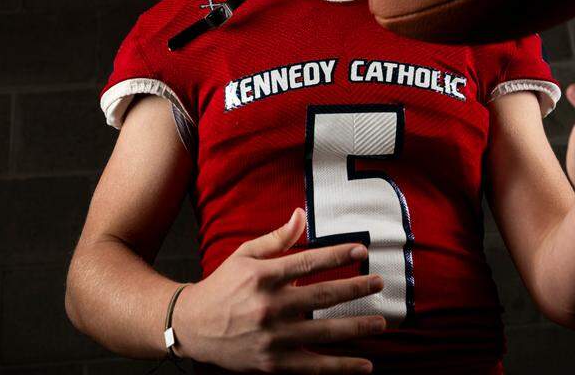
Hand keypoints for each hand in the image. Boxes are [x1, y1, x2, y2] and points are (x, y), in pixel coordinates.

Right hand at [173, 207, 385, 373]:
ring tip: (382, 321)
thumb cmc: (222, 286)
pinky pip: (315, 367)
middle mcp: (270, 307)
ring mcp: (273, 338)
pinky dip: (341, 368)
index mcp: (263, 276)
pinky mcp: (275, 363)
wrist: (192, 327)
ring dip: (357, 327)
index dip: (338, 254)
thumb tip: (302, 214)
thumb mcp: (244, 255)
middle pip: (323, 297)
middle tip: (379, 283)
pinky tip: (365, 366)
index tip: (361, 249)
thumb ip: (277, 238)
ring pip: (325, 332)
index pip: (309, 262)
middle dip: (356, 289)